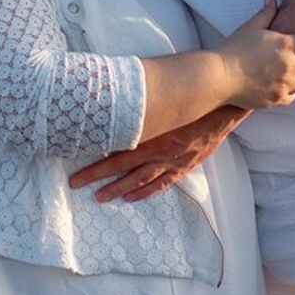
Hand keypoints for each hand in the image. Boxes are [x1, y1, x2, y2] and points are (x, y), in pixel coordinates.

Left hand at [69, 107, 243, 202]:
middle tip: (77, 185)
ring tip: (101, 197)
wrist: (219, 108)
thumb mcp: (156, 98)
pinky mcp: (183, 166)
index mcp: (148, 137)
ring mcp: (171, 162)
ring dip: (120, 189)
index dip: (94, 169)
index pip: (114, 157)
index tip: (74, 176)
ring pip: (140, 181)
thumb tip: (106, 97)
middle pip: (122, 170)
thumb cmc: (186, 97)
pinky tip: (133, 197)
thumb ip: (133, 103)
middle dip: (98, 179)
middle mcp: (157, 153)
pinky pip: (162, 183)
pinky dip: (147, 192)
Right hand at [218, 0, 294, 109]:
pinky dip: (289, 92)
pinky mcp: (276, 100)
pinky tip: (282, 87)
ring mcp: (284, 85)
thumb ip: (265, 14)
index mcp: (285, 46)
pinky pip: (291, 98)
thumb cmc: (233, 49)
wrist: (219, 76)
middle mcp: (289, 66)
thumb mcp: (249, 28)